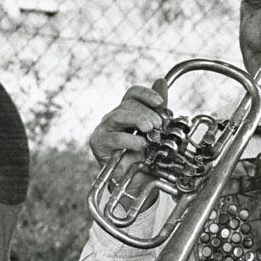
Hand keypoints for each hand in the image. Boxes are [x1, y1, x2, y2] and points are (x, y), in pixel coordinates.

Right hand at [89, 79, 167, 200]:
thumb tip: (161, 81)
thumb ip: (158, 108)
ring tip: (150, 130)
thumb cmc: (144, 153)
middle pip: (128, 104)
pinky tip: (141, 144)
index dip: (146, 94)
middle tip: (158, 124)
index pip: (133, 93)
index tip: (161, 102)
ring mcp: (105, 128)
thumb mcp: (155, 130)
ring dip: (138, 120)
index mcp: (128, 111)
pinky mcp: (99, 143)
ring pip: (119, 116)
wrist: (136, 179)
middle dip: (146, 112)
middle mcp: (115, 117)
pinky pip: (114, 137)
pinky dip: (130, 140)